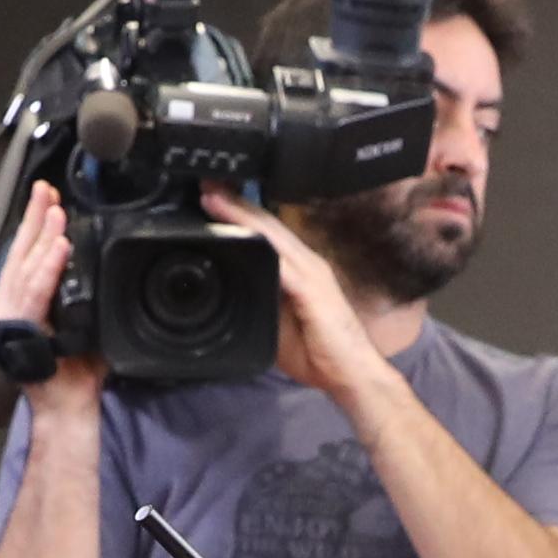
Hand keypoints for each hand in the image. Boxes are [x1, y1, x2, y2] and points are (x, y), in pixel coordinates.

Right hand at [0, 187, 100, 394]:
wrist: (67, 405)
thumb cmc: (75, 372)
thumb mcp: (84, 325)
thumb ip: (86, 298)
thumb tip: (108, 272)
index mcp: (24, 302)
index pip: (27, 256)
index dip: (36, 226)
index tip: (48, 199)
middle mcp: (11, 305)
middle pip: (21, 253)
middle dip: (34, 219)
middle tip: (46, 191)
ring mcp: (12, 317)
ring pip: (28, 267)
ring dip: (44, 238)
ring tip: (57, 214)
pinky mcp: (20, 330)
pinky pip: (37, 293)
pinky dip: (48, 270)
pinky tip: (60, 249)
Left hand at [210, 195, 381, 402]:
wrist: (352, 376)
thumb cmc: (318, 352)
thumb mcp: (277, 323)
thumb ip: (259, 302)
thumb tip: (230, 292)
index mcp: (298, 269)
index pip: (266, 233)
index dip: (239, 212)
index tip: (211, 195)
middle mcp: (306, 263)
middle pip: (266, 223)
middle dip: (235, 201)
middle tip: (205, 181)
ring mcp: (311, 272)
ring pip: (271, 233)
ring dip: (240, 213)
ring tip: (212, 195)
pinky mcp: (312, 287)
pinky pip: (280, 259)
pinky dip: (258, 242)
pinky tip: (240, 231)